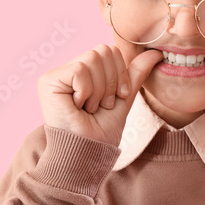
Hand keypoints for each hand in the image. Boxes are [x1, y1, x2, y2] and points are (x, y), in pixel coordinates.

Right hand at [37, 45, 162, 145]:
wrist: (87, 154)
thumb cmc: (101, 133)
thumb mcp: (123, 99)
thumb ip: (135, 75)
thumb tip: (155, 54)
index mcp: (84, 73)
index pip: (109, 50)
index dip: (120, 73)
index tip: (116, 98)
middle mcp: (68, 70)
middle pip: (102, 50)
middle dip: (111, 82)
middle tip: (101, 105)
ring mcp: (57, 74)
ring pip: (92, 59)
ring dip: (99, 90)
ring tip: (90, 108)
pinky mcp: (48, 81)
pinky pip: (80, 70)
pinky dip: (87, 92)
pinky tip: (78, 107)